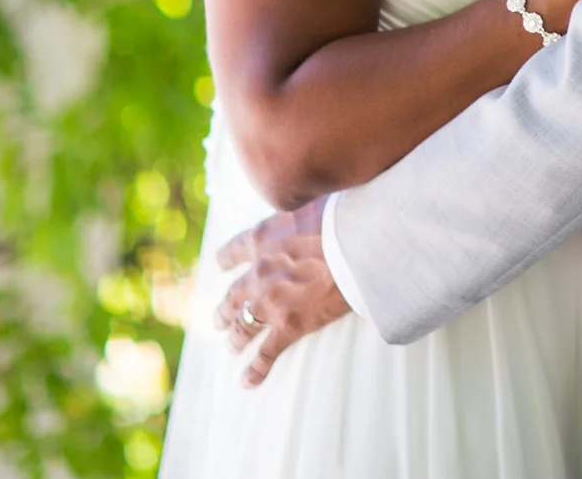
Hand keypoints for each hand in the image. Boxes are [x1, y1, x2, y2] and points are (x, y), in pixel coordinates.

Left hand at [214, 200, 349, 387]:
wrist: (361, 243)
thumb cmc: (348, 216)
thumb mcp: (317, 201)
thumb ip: (304, 209)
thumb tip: (316, 199)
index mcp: (264, 238)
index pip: (234, 250)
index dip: (226, 260)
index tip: (220, 265)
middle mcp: (260, 271)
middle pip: (233, 295)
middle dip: (225, 310)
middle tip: (220, 320)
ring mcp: (271, 301)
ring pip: (242, 326)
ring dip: (235, 338)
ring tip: (231, 346)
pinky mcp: (289, 325)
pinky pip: (266, 353)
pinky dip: (255, 370)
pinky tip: (247, 381)